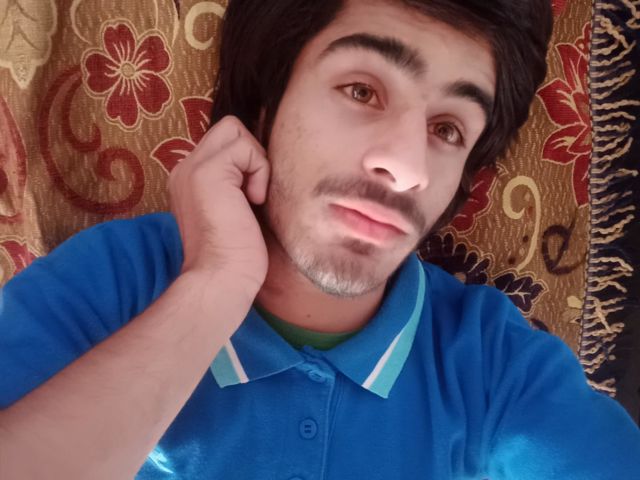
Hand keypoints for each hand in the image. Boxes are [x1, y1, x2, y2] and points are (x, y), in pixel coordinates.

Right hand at [168, 115, 269, 294]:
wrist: (222, 278)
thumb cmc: (235, 255)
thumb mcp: (234, 209)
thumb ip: (235, 182)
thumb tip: (258, 164)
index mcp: (189, 178)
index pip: (223, 142)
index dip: (246, 160)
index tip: (251, 196)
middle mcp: (184, 168)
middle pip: (228, 128)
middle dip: (251, 153)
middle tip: (253, 191)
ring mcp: (192, 167)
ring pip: (235, 130)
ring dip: (255, 162)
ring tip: (251, 197)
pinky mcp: (207, 172)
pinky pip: (245, 147)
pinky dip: (259, 171)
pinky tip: (253, 201)